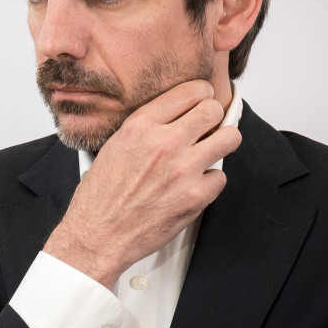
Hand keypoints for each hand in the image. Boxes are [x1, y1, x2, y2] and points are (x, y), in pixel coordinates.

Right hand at [42, 80, 241, 287]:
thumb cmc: (100, 197)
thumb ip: (144, 128)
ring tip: (210, 151)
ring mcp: (182, 169)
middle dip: (213, 116)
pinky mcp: (195, 196)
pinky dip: (209, 181)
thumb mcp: (113, 147)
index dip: (200, 94)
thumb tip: (173, 116)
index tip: (202, 99)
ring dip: (222, 143)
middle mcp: (163, 143)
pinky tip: (191, 186)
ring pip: (229, 138)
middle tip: (208, 125)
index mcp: (140, 127)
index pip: (188, 92)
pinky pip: (220, 176)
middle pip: (212, 110)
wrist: (98, 235)